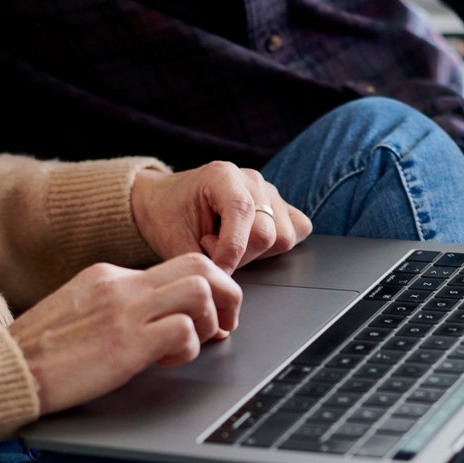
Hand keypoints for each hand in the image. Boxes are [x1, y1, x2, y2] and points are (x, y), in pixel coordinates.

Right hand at [8, 253, 241, 414]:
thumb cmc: (38, 353)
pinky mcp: (125, 344)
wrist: (5, 370)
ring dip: (210, 320)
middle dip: (227, 294)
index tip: (210, 315)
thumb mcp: (78, 313)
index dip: (206, 289)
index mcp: (107, 276)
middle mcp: (120, 285)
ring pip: (199, 291)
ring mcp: (123, 311)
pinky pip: (183, 330)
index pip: (176, 265)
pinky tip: (167, 362)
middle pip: (200, 266)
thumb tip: (153, 319)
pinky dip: (188, 347)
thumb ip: (115, 307)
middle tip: (226, 323)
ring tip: (195, 344)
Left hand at [130, 163, 312, 272]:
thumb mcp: (173, 241)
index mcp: (222, 176)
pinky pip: (298, 228)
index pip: (242, 213)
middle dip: (240, 256)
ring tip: (229, 246)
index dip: (231, 251)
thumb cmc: (168, 218)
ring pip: (284, 236)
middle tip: (213, 253)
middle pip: (267, 231)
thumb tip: (223, 286)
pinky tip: (250, 244)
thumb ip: (200, 263)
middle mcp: (251, 180)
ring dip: (257, 253)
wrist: (165, 202)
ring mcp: (269, 192)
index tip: (218, 270)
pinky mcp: (281, 206)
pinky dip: (278, 245)